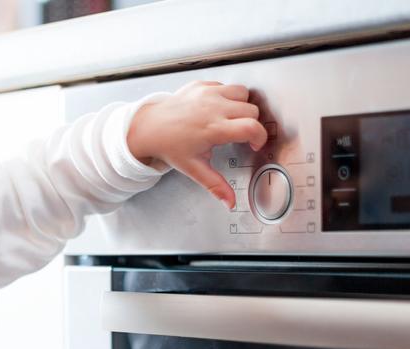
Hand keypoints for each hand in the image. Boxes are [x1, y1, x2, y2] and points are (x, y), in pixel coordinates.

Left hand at [126, 81, 267, 209]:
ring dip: (242, 106)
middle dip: (250, 123)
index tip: (253, 143)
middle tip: (238, 134)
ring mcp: (207, 93)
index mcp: (214, 129)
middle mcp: (213, 108)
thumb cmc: (170, 146)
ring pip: (243, 93)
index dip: (259, 137)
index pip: (252, 127)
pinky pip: (226, 86)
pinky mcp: (202, 85)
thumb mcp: (194, 169)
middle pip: (252, 110)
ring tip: (230, 119)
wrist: (149, 127)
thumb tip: (230, 202)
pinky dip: (226, 96)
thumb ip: (215, 185)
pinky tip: (217, 109)